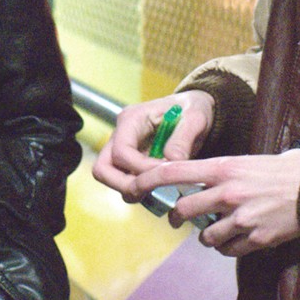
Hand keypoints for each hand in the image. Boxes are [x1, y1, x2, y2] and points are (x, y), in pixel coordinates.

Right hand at [91, 90, 214, 199]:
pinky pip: (124, 180)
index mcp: (132, 119)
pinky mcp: (130, 160)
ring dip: (130, 189)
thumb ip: (183, 138)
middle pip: (103, 168)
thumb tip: (172, 161)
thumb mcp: (195, 117)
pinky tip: (159, 188)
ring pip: (109, 177)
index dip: (141, 168)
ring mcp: (123, 148)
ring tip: (157, 191)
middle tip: (151, 191)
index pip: (121, 151)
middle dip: (125, 185)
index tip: (165, 173)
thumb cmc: (193, 108)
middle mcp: (121, 134)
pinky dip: (138, 189)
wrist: (193, 109)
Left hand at [127, 149, 299, 256]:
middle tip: (177, 217)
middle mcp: (227, 193)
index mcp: (223, 168)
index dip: (147, 179)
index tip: (135, 186)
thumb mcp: (246, 160)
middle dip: (176, 216)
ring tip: (214, 229)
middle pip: (182, 210)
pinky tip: (234, 238)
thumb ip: (220, 172)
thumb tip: (197, 180)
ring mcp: (241, 217)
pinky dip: (227, 247)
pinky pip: (228, 249)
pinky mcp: (256, 238)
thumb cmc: (283, 169)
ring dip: (204, 235)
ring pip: (204, 235)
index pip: (173, 171)